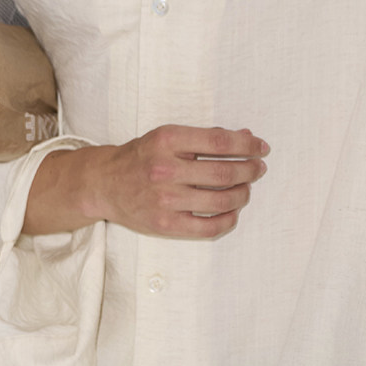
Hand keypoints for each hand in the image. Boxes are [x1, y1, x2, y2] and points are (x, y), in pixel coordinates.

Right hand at [22, 124, 268, 238]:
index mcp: (167, 140)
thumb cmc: (142, 158)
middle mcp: (164, 170)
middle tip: (258, 170)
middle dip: (249, 171)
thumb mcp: (169, 138)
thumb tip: (246, 137)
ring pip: (220, 201)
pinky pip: (208, 227)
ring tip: (245, 190)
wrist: (105, 184)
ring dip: (242, 195)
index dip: (247, 145)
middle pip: (223, 173)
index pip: (219, 141)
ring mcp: (164, 200)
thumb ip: (206, 138)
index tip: (261, 148)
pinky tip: (233, 212)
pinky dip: (228, 220)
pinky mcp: (165, 224)